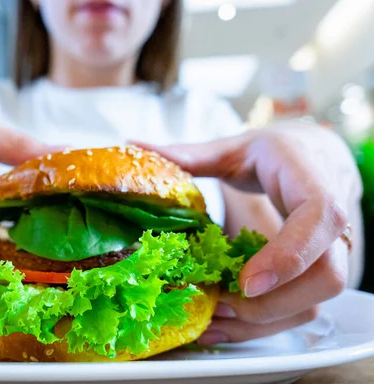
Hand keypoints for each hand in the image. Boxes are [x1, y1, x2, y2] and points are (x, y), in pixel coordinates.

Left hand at [132, 121, 362, 343]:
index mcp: (311, 179)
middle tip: (218, 304)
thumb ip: (190, 153)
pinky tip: (225, 323)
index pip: (319, 219)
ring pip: (316, 302)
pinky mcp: (318, 271)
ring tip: (213, 318)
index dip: (288, 255)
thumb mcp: (235, 148)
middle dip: (271, 303)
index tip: (245, 282)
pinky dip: (265, 323)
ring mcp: (330, 250)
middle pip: (326, 276)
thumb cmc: (277, 153)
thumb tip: (134, 143)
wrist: (318, 158)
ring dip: (264, 320)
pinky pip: (303, 308)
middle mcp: (332, 220)